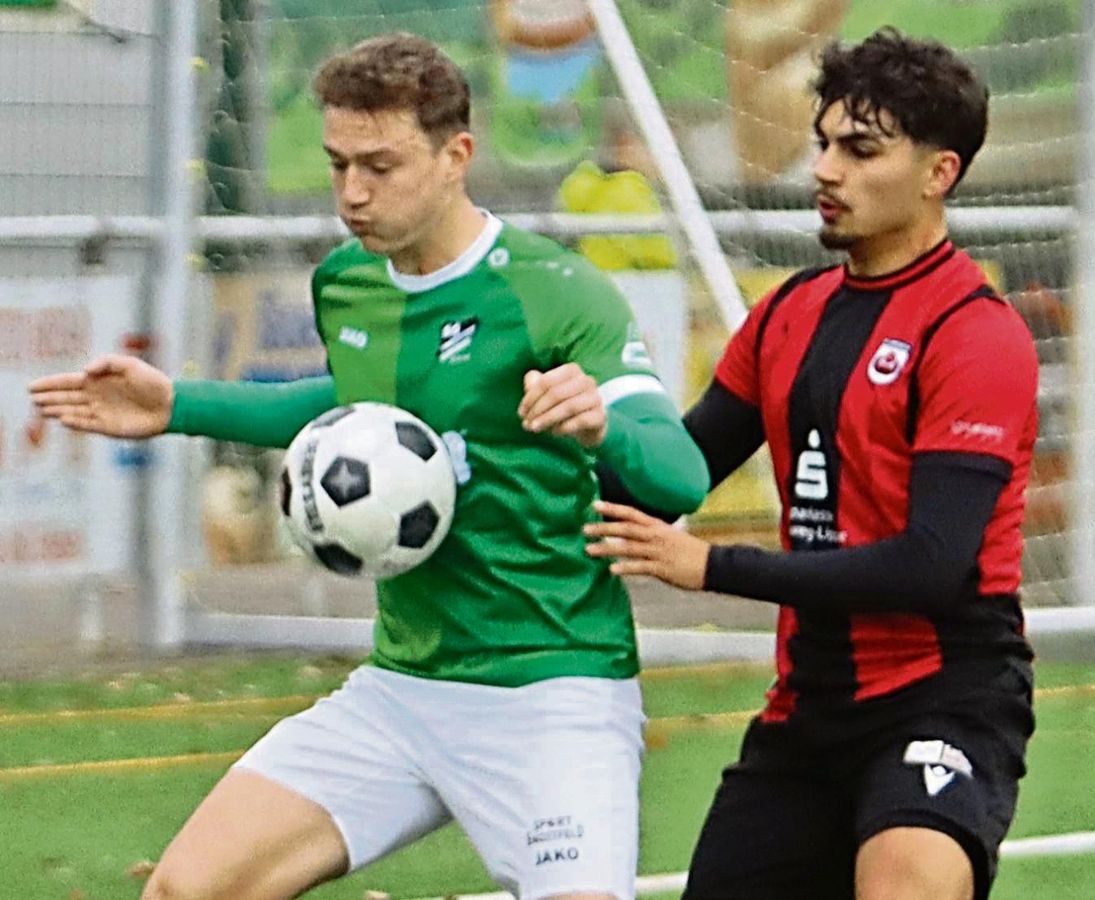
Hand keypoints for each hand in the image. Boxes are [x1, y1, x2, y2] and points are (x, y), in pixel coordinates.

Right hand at [28, 353, 173, 437]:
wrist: (171, 404)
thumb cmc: (153, 382)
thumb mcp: (131, 365)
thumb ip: (107, 362)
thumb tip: (85, 370)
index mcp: (98, 380)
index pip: (68, 381)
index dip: (50, 383)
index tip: (33, 386)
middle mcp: (96, 397)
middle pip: (66, 397)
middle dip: (49, 398)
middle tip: (33, 399)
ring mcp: (101, 412)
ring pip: (73, 411)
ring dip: (58, 410)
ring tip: (42, 409)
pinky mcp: (109, 427)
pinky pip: (87, 424)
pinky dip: (75, 422)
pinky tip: (63, 419)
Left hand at [518, 364, 606, 448]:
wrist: (589, 425)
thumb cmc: (563, 405)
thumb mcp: (547, 393)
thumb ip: (535, 383)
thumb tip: (530, 379)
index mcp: (571, 370)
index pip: (546, 381)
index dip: (530, 398)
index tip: (521, 413)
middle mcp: (586, 381)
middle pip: (556, 393)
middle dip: (537, 410)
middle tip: (526, 425)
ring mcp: (595, 398)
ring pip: (569, 407)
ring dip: (548, 419)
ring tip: (536, 429)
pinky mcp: (600, 416)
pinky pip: (581, 421)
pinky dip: (564, 427)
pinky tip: (555, 432)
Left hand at [585, 500, 709, 589]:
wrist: (712, 565)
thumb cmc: (688, 551)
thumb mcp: (669, 536)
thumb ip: (649, 534)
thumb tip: (629, 534)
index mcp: (656, 526)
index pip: (631, 513)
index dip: (612, 508)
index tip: (594, 504)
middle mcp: (655, 536)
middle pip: (625, 529)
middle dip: (603, 528)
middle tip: (584, 530)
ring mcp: (658, 552)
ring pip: (628, 548)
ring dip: (607, 549)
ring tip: (589, 550)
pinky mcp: (662, 568)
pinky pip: (641, 567)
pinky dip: (626, 568)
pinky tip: (611, 570)